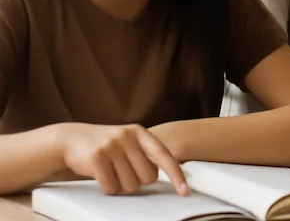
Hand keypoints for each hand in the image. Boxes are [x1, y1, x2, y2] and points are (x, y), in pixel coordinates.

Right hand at [57, 123, 188, 195]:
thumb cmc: (105, 146)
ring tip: (110, 171)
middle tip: (123, 172)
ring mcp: (111, 145)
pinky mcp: (96, 157)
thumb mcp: (127, 143)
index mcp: (140, 133)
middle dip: (137, 181)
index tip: (185, 191)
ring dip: (120, 186)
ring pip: (129, 185)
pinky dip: (107, 188)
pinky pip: (111, 187)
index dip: (176, 175)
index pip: (165, 156)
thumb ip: (145, 154)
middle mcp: (128, 136)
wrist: (69, 140)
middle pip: (147, 178)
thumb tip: (168, 175)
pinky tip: (99, 175)